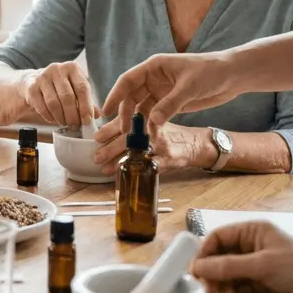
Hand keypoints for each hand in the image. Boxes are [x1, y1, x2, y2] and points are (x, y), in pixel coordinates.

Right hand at [19, 61, 97, 127]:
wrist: (33, 81)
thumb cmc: (59, 87)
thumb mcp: (75, 90)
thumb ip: (87, 101)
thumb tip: (96, 115)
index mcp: (72, 67)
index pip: (82, 88)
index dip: (86, 106)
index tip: (88, 121)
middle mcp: (57, 69)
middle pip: (67, 97)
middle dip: (73, 115)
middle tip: (75, 125)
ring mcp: (42, 77)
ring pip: (54, 103)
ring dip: (61, 117)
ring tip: (65, 123)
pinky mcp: (31, 87)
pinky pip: (42, 107)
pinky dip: (49, 117)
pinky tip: (53, 119)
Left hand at [93, 122, 208, 171]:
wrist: (195, 143)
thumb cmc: (168, 133)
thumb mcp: (150, 123)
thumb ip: (130, 125)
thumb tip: (103, 131)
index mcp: (148, 119)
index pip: (126, 122)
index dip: (109, 130)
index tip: (97, 137)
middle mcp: (154, 130)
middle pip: (129, 139)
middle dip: (111, 148)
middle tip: (97, 156)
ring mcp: (162, 145)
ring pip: (138, 153)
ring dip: (120, 161)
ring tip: (105, 168)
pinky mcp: (170, 159)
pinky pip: (152, 166)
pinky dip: (139, 170)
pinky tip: (127, 174)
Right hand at [103, 52, 238, 136]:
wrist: (232, 75)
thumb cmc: (211, 71)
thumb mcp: (189, 87)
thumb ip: (170, 105)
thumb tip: (151, 122)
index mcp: (154, 66)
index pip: (127, 80)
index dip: (115, 95)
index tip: (106, 111)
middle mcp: (154, 78)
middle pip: (132, 96)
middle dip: (126, 113)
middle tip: (124, 131)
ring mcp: (162, 90)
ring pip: (142, 107)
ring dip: (138, 121)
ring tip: (136, 137)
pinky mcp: (172, 102)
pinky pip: (156, 114)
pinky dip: (152, 124)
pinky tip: (150, 135)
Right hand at [190, 221, 292, 292]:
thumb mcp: (262, 266)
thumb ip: (227, 267)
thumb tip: (197, 267)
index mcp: (253, 231)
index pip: (218, 237)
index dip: (204, 253)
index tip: (195, 272)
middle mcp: (252, 247)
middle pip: (220, 259)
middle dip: (214, 276)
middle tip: (211, 292)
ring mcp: (257, 267)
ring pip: (228, 277)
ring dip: (227, 289)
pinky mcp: (263, 285)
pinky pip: (240, 289)